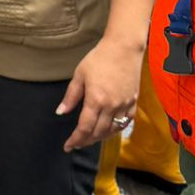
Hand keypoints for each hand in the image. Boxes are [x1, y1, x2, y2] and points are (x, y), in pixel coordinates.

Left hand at [56, 34, 140, 150]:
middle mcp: (111, 106)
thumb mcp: (79, 75)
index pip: (84, 128)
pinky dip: (115, 130)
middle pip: (98, 133)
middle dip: (86, 141)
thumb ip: (71, 96)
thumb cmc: (99, 58)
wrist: (124, 48)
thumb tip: (60, 112)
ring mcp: (124, 105)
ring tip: (90, 138)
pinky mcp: (133, 102)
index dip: (75, 139)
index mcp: (96, 100)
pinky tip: (108, 130)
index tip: (67, 146)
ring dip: (100, 137)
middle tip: (76, 143)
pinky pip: (125, 123)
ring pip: (112, 130)